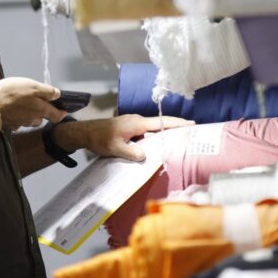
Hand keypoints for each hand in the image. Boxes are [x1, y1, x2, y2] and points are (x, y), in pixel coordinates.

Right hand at [0, 77, 65, 130]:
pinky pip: (17, 120)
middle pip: (42, 117)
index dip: (61, 113)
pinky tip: (11, 108)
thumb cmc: (11, 94)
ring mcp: (20, 123)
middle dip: (42, 111)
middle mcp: (33, 120)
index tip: (64, 110)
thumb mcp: (32, 86)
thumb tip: (58, 95)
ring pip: (29, 119)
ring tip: (22, 102)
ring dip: (29, 113)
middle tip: (37, 101)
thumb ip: (47, 91)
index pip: (57, 116)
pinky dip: (16, 115)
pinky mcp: (9, 124)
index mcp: (41, 110)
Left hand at [56, 114, 193, 161]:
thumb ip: (131, 152)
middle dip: (175, 129)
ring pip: (152, 131)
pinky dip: (153, 139)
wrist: (85, 132)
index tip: (192, 124)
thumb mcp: (115, 148)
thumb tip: (145, 156)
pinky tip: (156, 148)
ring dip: (163, 136)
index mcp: (137, 123)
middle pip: (160, 125)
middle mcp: (138, 121)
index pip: (162, 122)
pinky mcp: (129, 129)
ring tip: (177, 144)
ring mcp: (133, 124)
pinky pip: (145, 134)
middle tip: (189, 135)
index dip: (178, 123)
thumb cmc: (100, 138)